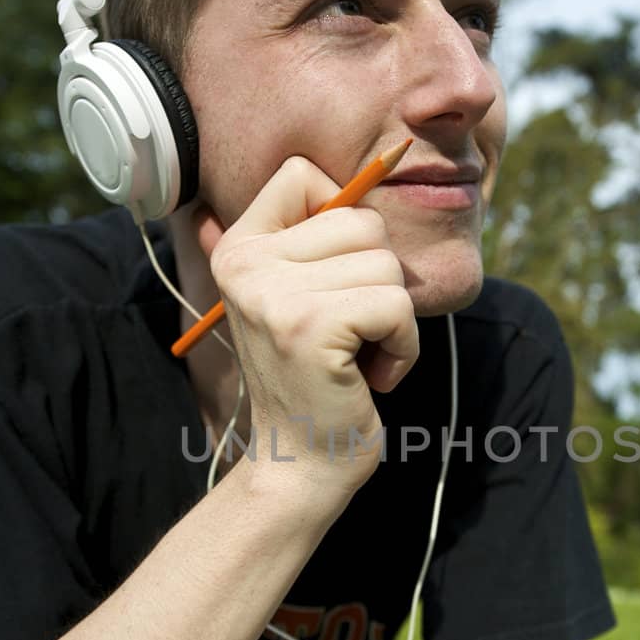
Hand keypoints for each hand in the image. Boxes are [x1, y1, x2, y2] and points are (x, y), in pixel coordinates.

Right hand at [194, 155, 418, 487]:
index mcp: (237, 248)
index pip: (301, 173)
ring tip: (357, 356)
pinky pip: (396, 306)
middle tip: (349, 332)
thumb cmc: (316, 379)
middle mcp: (244, 263)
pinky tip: (371, 376)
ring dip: (393, 319)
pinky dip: (403, 347)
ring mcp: (274, 294)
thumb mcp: (294, 300)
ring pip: (386, 265)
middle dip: (378, 280)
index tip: (332, 278)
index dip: (341, 218)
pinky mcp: (311, 327)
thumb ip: (301, 244)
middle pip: (362, 221)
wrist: (301, 466)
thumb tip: (322, 182)